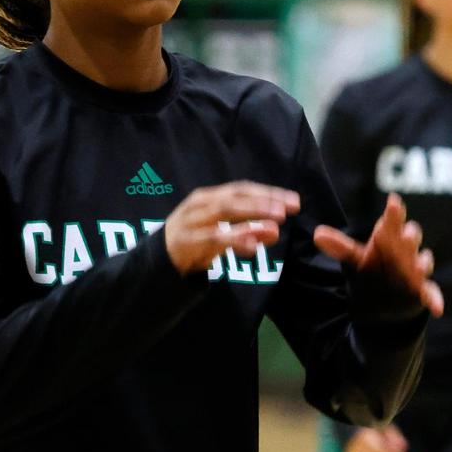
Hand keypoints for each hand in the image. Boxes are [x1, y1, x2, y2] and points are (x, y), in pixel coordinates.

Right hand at [163, 181, 299, 274]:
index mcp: (210, 196)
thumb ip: (249, 232)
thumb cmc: (194, 241)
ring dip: (252, 216)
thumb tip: (276, 230)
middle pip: (235, 196)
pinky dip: (234, 239)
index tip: (294, 201)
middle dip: (264, 201)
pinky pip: (213, 237)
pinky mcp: (185, 240)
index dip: (269, 193)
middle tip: (288, 209)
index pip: (243, 189)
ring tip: (276, 224)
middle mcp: (201, 203)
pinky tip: (252, 246)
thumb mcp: (224, 235)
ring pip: (224, 211)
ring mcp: (192, 220)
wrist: (157, 262)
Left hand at [313, 193, 443, 317]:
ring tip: (417, 266)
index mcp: (389, 238)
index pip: (392, 222)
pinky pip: (431, 293)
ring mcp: (416, 270)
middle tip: (406, 234)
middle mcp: (406, 251)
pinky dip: (434, 299)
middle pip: (411, 238)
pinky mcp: (422, 290)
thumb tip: (317, 234)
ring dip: (422, 264)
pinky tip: (437, 307)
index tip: (393, 201)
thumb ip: (340, 247)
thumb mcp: (356, 258)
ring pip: (423, 262)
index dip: (393, 213)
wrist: (386, 299)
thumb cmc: (374, 268)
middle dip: (410, 236)